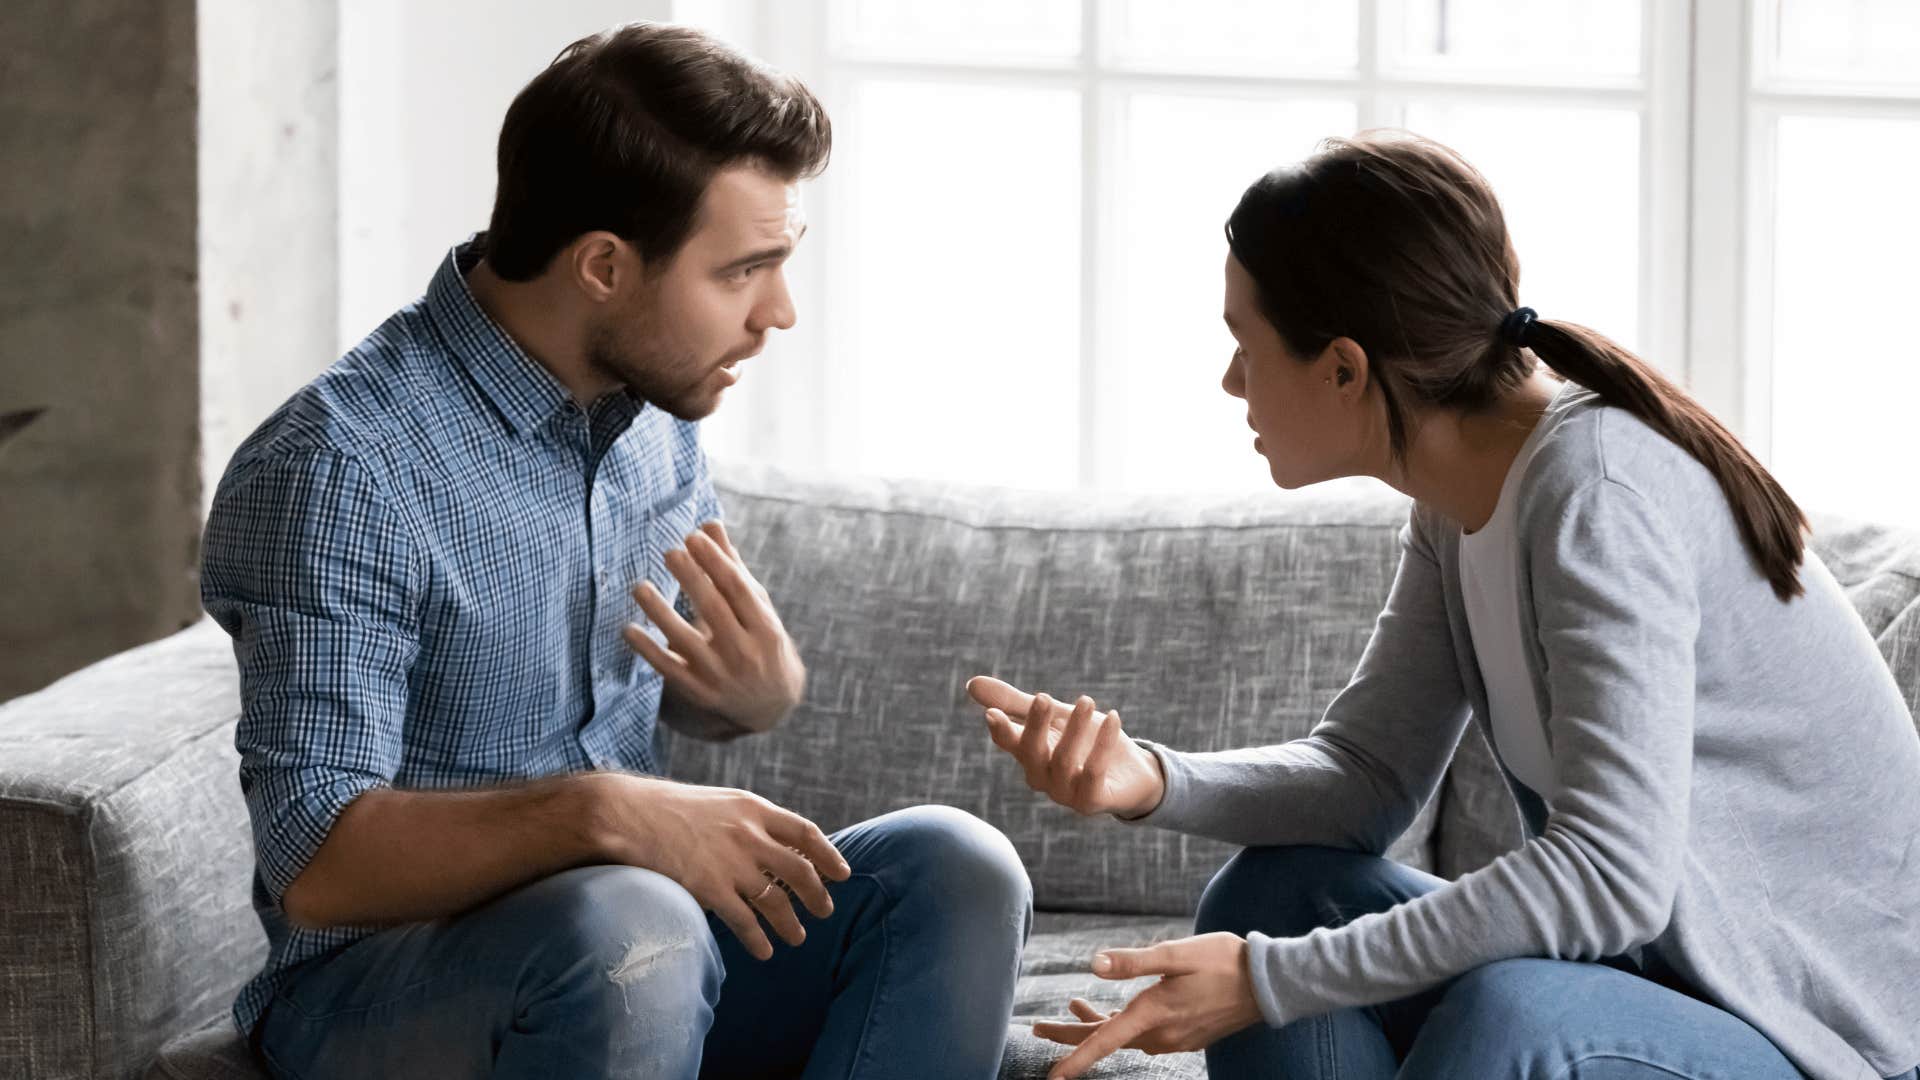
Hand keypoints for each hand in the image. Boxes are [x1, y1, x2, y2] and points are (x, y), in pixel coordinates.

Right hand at [585, 773, 851, 960]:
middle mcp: (749, 835)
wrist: (626, 813)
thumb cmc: (665, 807)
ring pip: (777, 901)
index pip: (805, 832)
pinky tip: (765, 951)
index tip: (842, 872)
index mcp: (752, 808)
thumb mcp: (716, 802)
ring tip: (798, 937)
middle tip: (825, 910)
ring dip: (792, 923)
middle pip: (799, 871)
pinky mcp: (711, 889)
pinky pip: (745, 922)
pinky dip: (759, 939)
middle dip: (817, 894)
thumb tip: (769, 843)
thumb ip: (745, 820)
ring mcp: (732, 863)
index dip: (828, 855)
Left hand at [624, 521, 805, 731]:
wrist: (771, 705)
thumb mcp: (757, 607)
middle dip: (692, 579)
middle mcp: (744, 652)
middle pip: (714, 609)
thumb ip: (732, 567)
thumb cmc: (761, 642)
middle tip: (670, 552)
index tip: (693, 537)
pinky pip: (668, 669)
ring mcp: (720, 675)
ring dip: (661, 612)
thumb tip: (710, 523)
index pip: (738, 588)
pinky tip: (628, 629)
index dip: (716, 561)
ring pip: (686, 640)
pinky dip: (648, 649)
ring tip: (639, 587)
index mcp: (765, 628)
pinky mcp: (698, 692)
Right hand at [966, 676, 1165, 818]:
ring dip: (1075, 728)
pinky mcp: (1091, 802)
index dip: (1000, 730)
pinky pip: (1093, 772)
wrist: (1132, 771)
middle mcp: (1041, 777)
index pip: (1008, 742)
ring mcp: (1064, 793)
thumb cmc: (1086, 740)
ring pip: (1062, 761)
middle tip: (1044, 697)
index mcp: (1029, 754)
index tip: (993, 713)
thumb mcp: (1054, 715)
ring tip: (1087, 700)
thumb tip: (971, 684)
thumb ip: (1015, 703)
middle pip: (1031, 752)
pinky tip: (1114, 718)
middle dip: (1035, 725)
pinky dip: (1103, 744)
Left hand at [1033, 933, 1262, 1078]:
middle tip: (1037, 1026)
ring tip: (1074, 1005)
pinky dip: (1122, 1023)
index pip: (1103, 1041)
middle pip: (1105, 1039)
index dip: (1073, 1058)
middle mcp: (1161, 1034)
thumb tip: (1093, 965)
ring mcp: (1175, 1038)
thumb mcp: (1176, 954)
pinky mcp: (1185, 1035)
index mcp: (1154, 1013)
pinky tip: (1117, 1009)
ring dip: (1098, 1023)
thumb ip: (1133, 961)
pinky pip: (1143, 1036)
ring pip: (1124, 1036)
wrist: (1270, 983)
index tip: (1051, 1079)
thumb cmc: (1224, 962)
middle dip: (1070, 1034)